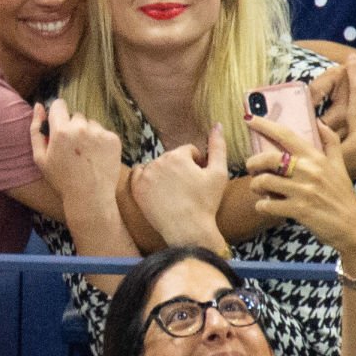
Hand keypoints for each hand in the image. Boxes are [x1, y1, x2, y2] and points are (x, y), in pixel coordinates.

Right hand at [30, 99, 121, 208]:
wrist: (90, 197)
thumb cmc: (62, 180)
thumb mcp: (40, 158)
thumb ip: (36, 130)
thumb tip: (38, 106)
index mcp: (61, 130)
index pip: (59, 104)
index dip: (58, 114)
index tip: (59, 125)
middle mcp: (81, 127)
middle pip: (76, 116)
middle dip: (73, 127)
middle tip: (73, 149)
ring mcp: (99, 132)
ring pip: (91, 124)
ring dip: (88, 134)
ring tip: (86, 155)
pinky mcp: (113, 139)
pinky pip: (104, 132)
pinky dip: (101, 141)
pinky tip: (97, 157)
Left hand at [129, 125, 228, 246]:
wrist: (188, 230)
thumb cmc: (206, 203)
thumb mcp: (219, 173)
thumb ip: (218, 146)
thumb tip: (217, 124)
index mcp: (178, 155)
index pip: (188, 151)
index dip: (197, 165)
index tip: (199, 180)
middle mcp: (158, 161)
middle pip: (172, 159)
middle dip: (181, 169)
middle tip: (188, 189)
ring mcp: (145, 176)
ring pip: (157, 166)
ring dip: (165, 174)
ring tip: (175, 193)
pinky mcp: (136, 189)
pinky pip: (139, 175)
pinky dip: (147, 180)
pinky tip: (158, 191)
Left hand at [246, 117, 355, 262]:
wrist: (353, 227)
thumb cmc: (343, 196)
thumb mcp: (340, 166)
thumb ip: (330, 143)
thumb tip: (320, 123)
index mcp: (316, 157)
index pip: (286, 135)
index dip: (265, 125)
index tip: (249, 118)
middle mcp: (308, 170)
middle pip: (268, 158)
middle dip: (253, 163)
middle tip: (253, 170)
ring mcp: (303, 190)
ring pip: (264, 181)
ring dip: (255, 186)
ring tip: (259, 190)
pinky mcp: (299, 210)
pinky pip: (267, 205)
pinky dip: (261, 206)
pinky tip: (265, 206)